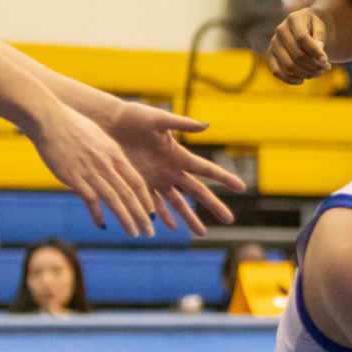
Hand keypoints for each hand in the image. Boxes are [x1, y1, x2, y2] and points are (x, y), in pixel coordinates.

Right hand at [27, 96, 161, 236]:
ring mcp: (90, 171)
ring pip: (114, 200)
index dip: (146, 199)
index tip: (153, 213)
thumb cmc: (72, 125)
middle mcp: (106, 164)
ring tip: (134, 234)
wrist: (49, 118)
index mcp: (114, 153)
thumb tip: (114, 165)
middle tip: (150, 232)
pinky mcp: (73, 177)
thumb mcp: (98, 136)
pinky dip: (97, 214)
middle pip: (130, 194)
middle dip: (142, 215)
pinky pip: (90, 200)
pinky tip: (102, 225)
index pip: (137, 181)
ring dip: (126, 219)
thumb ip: (108, 153)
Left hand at [103, 100, 245, 235]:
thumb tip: (206, 125)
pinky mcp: (139, 184)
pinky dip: (162, 216)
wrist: (110, 124)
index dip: (224, 178)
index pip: (206, 170)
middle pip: (197, 192)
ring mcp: (156, 179)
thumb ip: (181, 123)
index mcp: (179, 155)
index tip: (241, 188)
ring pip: (177, 204)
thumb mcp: (158, 119)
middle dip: (213, 205)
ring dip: (189, 218)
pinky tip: (170, 227)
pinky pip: (154, 204)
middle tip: (229, 219)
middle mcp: (171, 170)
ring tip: (201, 233)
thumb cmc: (135, 117)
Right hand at [268, 9, 330, 83]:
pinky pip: (277, 71)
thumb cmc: (315, 27)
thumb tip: (320, 54)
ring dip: (306, 73)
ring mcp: (274, 43)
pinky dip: (289, 79)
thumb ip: (320, 38)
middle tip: (326, 68)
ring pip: (288, 65)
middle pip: (297, 55)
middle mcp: (280, 30)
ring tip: (318, 73)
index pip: (302, 38)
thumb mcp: (321, 27)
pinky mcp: (271, 55)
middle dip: (314, 65)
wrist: (305, 26)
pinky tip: (302, 80)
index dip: (315, 52)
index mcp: (293, 19)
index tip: (326, 61)